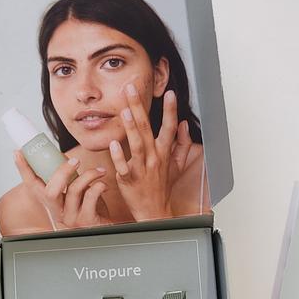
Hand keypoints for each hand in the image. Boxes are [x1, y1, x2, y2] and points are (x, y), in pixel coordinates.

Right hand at [14, 152, 110, 229]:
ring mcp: (71, 218)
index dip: (24, 169)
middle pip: (50, 192)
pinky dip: (99, 186)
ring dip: (88, 175)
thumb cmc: (92, 210)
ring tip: (100, 171)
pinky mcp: (87, 220)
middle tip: (75, 160)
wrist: (106, 228)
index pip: (32, 186)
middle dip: (62, 171)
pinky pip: (90, 197)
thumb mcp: (76, 194)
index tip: (18, 153)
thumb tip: (65, 158)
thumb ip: (68, 180)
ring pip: (73, 190)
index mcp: (52, 203)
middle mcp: (58, 212)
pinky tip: (103, 184)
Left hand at [109, 84, 192, 220]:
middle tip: (130, 88)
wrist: (154, 211)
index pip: (170, 127)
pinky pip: (124, 166)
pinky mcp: (128, 179)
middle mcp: (154, 158)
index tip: (170, 93)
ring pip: (137, 145)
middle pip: (147, 128)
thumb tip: (184, 125)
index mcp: (164, 153)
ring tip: (125, 111)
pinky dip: (119, 156)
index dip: (170, 110)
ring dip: (131, 128)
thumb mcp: (178, 165)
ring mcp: (141, 168)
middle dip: (139, 106)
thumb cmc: (162, 187)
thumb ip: (183, 144)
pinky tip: (114, 143)